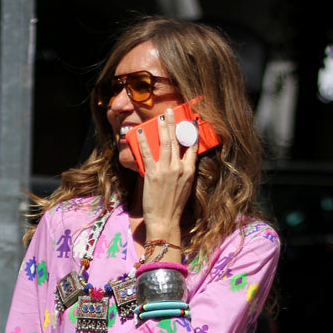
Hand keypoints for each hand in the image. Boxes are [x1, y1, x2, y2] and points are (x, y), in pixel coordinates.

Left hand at [136, 107, 195, 240]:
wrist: (165, 220)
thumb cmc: (174, 207)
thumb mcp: (185, 188)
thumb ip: (182, 172)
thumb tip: (176, 159)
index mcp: (189, 171)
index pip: (192, 147)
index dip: (192, 133)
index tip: (192, 122)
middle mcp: (179, 168)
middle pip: (177, 140)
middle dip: (174, 123)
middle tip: (171, 111)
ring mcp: (166, 170)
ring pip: (165, 143)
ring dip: (162, 127)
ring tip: (161, 117)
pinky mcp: (152, 174)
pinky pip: (147, 154)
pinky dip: (143, 142)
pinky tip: (139, 132)